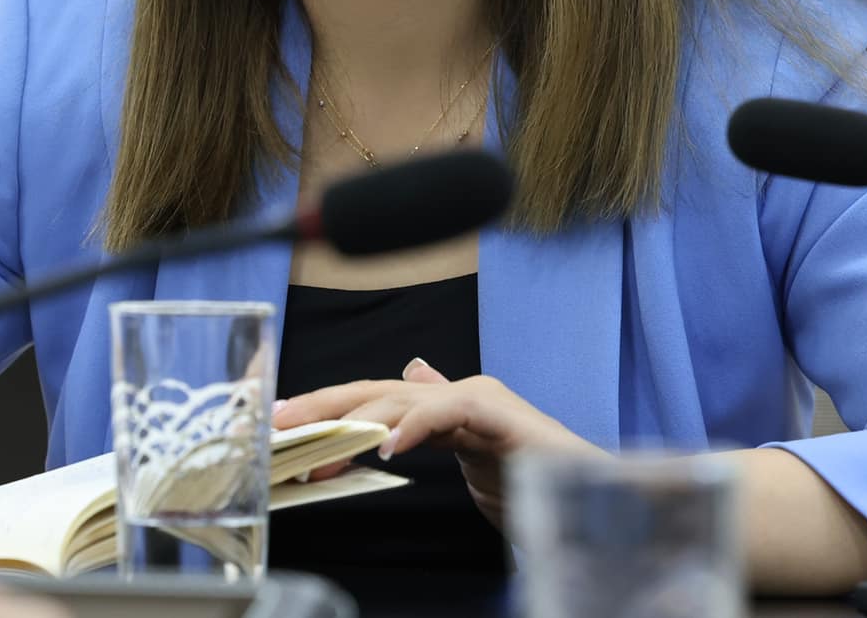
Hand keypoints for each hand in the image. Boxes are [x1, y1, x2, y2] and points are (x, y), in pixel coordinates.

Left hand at [270, 358, 603, 528]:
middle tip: (275, 424)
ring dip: (354, 425)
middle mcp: (453, 391)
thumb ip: (438, 417)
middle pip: (372, 392)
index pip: (370, 399)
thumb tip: (414, 373)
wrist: (591, 492)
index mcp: (442, 402)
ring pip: (400, 400)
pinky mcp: (497, 414)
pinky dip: (415, 427)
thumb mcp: (468, 451)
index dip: (324, 407)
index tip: (279, 421)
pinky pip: (448, 414)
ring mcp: (475, 398)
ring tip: (318, 450)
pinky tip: (387, 448)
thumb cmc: (532, 476)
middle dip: (320, 406)